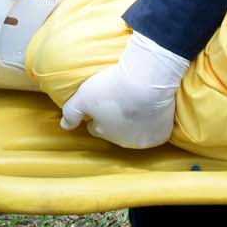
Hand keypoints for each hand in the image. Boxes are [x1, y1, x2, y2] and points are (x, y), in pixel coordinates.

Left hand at [58, 31, 188, 147]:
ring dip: (136, 122)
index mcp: (104, 132)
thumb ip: (71, 112)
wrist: (147, 84)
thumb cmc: (112, 88)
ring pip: (137, 132)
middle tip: (120, 101)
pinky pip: (156, 130)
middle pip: (116, 132)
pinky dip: (154, 122)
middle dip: (116, 120)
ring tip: (137, 103)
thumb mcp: (83, 97)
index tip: (101, 104)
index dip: (97, 116)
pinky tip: (152, 108)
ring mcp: (144, 140)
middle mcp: (124, 142)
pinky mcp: (162, 134)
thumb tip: (63, 126)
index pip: (95, 128)